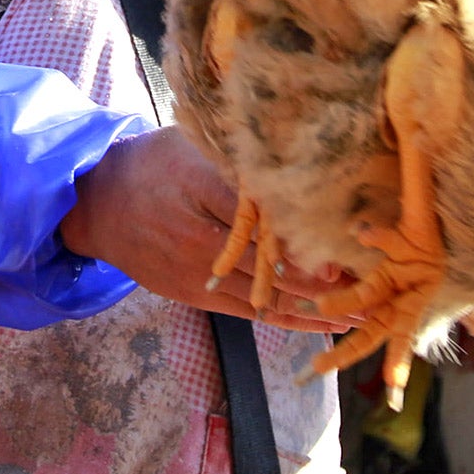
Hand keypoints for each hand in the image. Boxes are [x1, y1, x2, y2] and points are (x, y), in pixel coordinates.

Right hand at [58, 127, 357, 330]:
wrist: (93, 205)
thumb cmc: (151, 164)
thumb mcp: (193, 146)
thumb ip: (241, 162)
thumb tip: (300, 169)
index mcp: (201, 190)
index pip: (269, 217)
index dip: (313, 235)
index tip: (355, 245)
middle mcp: (199, 238)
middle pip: (275, 264)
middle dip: (329, 277)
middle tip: (380, 285)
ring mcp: (195, 274)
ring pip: (267, 295)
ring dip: (318, 306)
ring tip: (366, 314)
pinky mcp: (193, 295)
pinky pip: (250, 312)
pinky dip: (290, 319)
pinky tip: (325, 326)